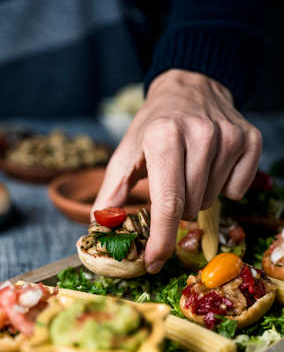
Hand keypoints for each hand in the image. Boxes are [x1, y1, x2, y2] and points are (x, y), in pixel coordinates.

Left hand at [92, 69, 261, 272]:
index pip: (167, 203)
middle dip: (177, 208)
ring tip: (189, 169)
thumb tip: (100, 229)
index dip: (161, 240)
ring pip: (213, 200)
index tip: (154, 263)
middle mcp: (201, 134)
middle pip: (191, 206)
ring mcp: (230, 136)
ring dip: (198, 196)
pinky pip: (238, 189)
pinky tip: (212, 165)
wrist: (188, 88)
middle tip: (170, 182)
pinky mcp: (251, 140)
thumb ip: (111, 192)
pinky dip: (223, 187)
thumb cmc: (153, 126)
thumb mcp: (126, 153)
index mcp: (163, 137)